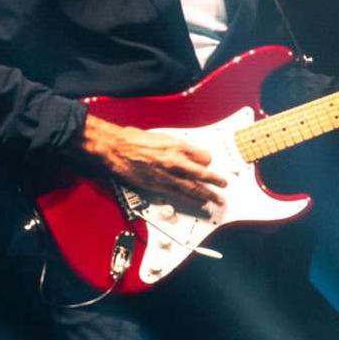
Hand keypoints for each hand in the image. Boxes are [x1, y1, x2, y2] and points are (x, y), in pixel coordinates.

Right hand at [78, 116, 227, 210]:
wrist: (114, 148)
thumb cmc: (135, 140)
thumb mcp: (164, 137)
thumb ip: (182, 147)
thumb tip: (196, 155)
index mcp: (176, 149)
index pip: (202, 158)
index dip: (209, 163)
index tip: (212, 166)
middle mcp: (173, 164)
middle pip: (200, 176)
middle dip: (214, 183)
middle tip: (224, 186)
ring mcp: (165, 176)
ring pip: (191, 188)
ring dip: (205, 195)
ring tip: (215, 200)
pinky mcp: (155, 186)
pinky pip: (177, 194)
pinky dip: (189, 199)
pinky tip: (197, 202)